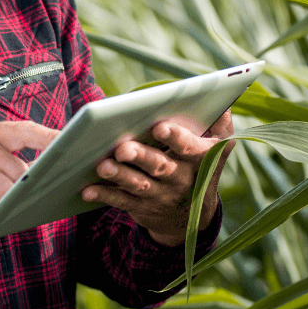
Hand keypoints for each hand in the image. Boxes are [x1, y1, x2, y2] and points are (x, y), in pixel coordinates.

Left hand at [81, 110, 234, 246]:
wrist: (192, 217)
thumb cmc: (201, 164)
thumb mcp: (218, 145)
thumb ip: (219, 120)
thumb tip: (220, 91)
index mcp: (202, 159)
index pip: (190, 148)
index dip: (176, 138)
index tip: (159, 127)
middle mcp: (182, 179)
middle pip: (160, 167)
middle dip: (142, 157)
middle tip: (123, 148)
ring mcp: (161, 196)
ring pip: (139, 185)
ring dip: (120, 176)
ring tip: (102, 165)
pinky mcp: (142, 208)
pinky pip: (122, 201)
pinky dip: (104, 195)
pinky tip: (87, 189)